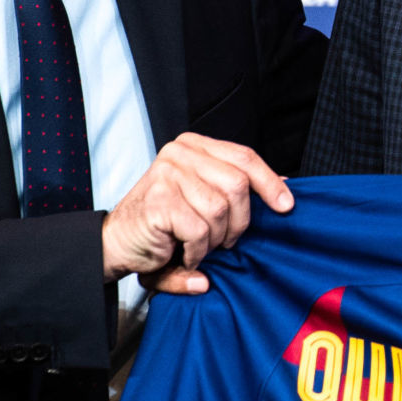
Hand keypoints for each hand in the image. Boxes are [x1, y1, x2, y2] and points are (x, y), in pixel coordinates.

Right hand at [101, 134, 292, 294]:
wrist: (115, 244)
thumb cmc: (163, 225)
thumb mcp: (204, 202)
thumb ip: (239, 194)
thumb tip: (284, 187)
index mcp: (194, 146)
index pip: (245, 157)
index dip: (269, 183)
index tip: (286, 206)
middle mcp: (180, 153)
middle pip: (238, 184)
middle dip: (239, 221)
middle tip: (225, 240)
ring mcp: (168, 174)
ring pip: (221, 209)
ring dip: (215, 239)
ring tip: (199, 246)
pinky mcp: (160, 200)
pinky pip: (200, 230)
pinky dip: (197, 251)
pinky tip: (185, 253)